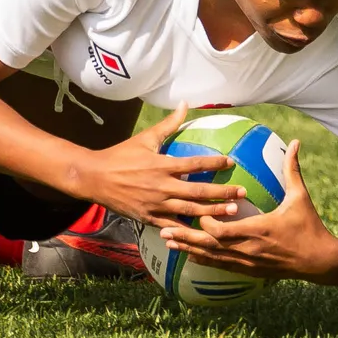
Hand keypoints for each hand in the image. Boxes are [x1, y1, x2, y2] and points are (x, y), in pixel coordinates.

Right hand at [78, 105, 245, 227]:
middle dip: (222, 193)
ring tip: (231, 213)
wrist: (94, 178)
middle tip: (242, 194)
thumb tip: (185, 104)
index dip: (214, 163)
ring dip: (212, 213)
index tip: (231, 162)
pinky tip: (205, 233)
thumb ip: (169, 124)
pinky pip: (173, 226)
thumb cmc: (121, 156)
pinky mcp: (149, 218)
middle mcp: (162, 186)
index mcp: (162, 165)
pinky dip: (188, 230)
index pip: (195, 164)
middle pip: (198, 191)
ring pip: (190, 211)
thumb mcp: (145, 138)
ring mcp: (156, 205)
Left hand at [158, 140, 337, 282]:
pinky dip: (204, 260)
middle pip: (209, 246)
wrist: (318, 261)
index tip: (194, 209)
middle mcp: (248, 249)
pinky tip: (190, 255)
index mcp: (257, 230)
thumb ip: (293, 169)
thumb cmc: (309, 226)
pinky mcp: (250, 270)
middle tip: (164, 229)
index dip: (206, 222)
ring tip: (169, 242)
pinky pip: (221, 266)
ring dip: (189, 250)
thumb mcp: (301, 197)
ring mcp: (247, 262)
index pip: (223, 230)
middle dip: (186, 238)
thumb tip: (294, 142)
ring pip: (211, 258)